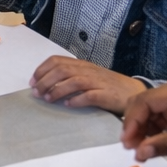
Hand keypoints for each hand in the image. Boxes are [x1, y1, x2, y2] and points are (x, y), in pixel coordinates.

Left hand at [31, 56, 145, 113]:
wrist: (134, 92)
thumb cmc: (108, 86)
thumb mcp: (88, 76)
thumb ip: (71, 77)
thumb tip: (46, 84)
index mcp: (83, 65)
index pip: (57, 61)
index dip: (42, 70)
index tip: (32, 81)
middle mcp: (89, 71)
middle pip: (62, 70)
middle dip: (45, 81)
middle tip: (36, 93)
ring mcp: (99, 82)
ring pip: (74, 81)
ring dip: (58, 90)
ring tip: (48, 99)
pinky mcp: (107, 95)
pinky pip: (90, 96)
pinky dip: (77, 100)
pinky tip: (68, 105)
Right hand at [119, 79, 166, 162]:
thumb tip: (139, 152)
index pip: (145, 101)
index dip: (132, 121)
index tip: (128, 143)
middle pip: (142, 104)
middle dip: (134, 125)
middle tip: (132, 149)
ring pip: (146, 112)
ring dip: (141, 130)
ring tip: (141, 150)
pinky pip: (156, 117)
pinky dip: (150, 131)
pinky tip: (151, 145)